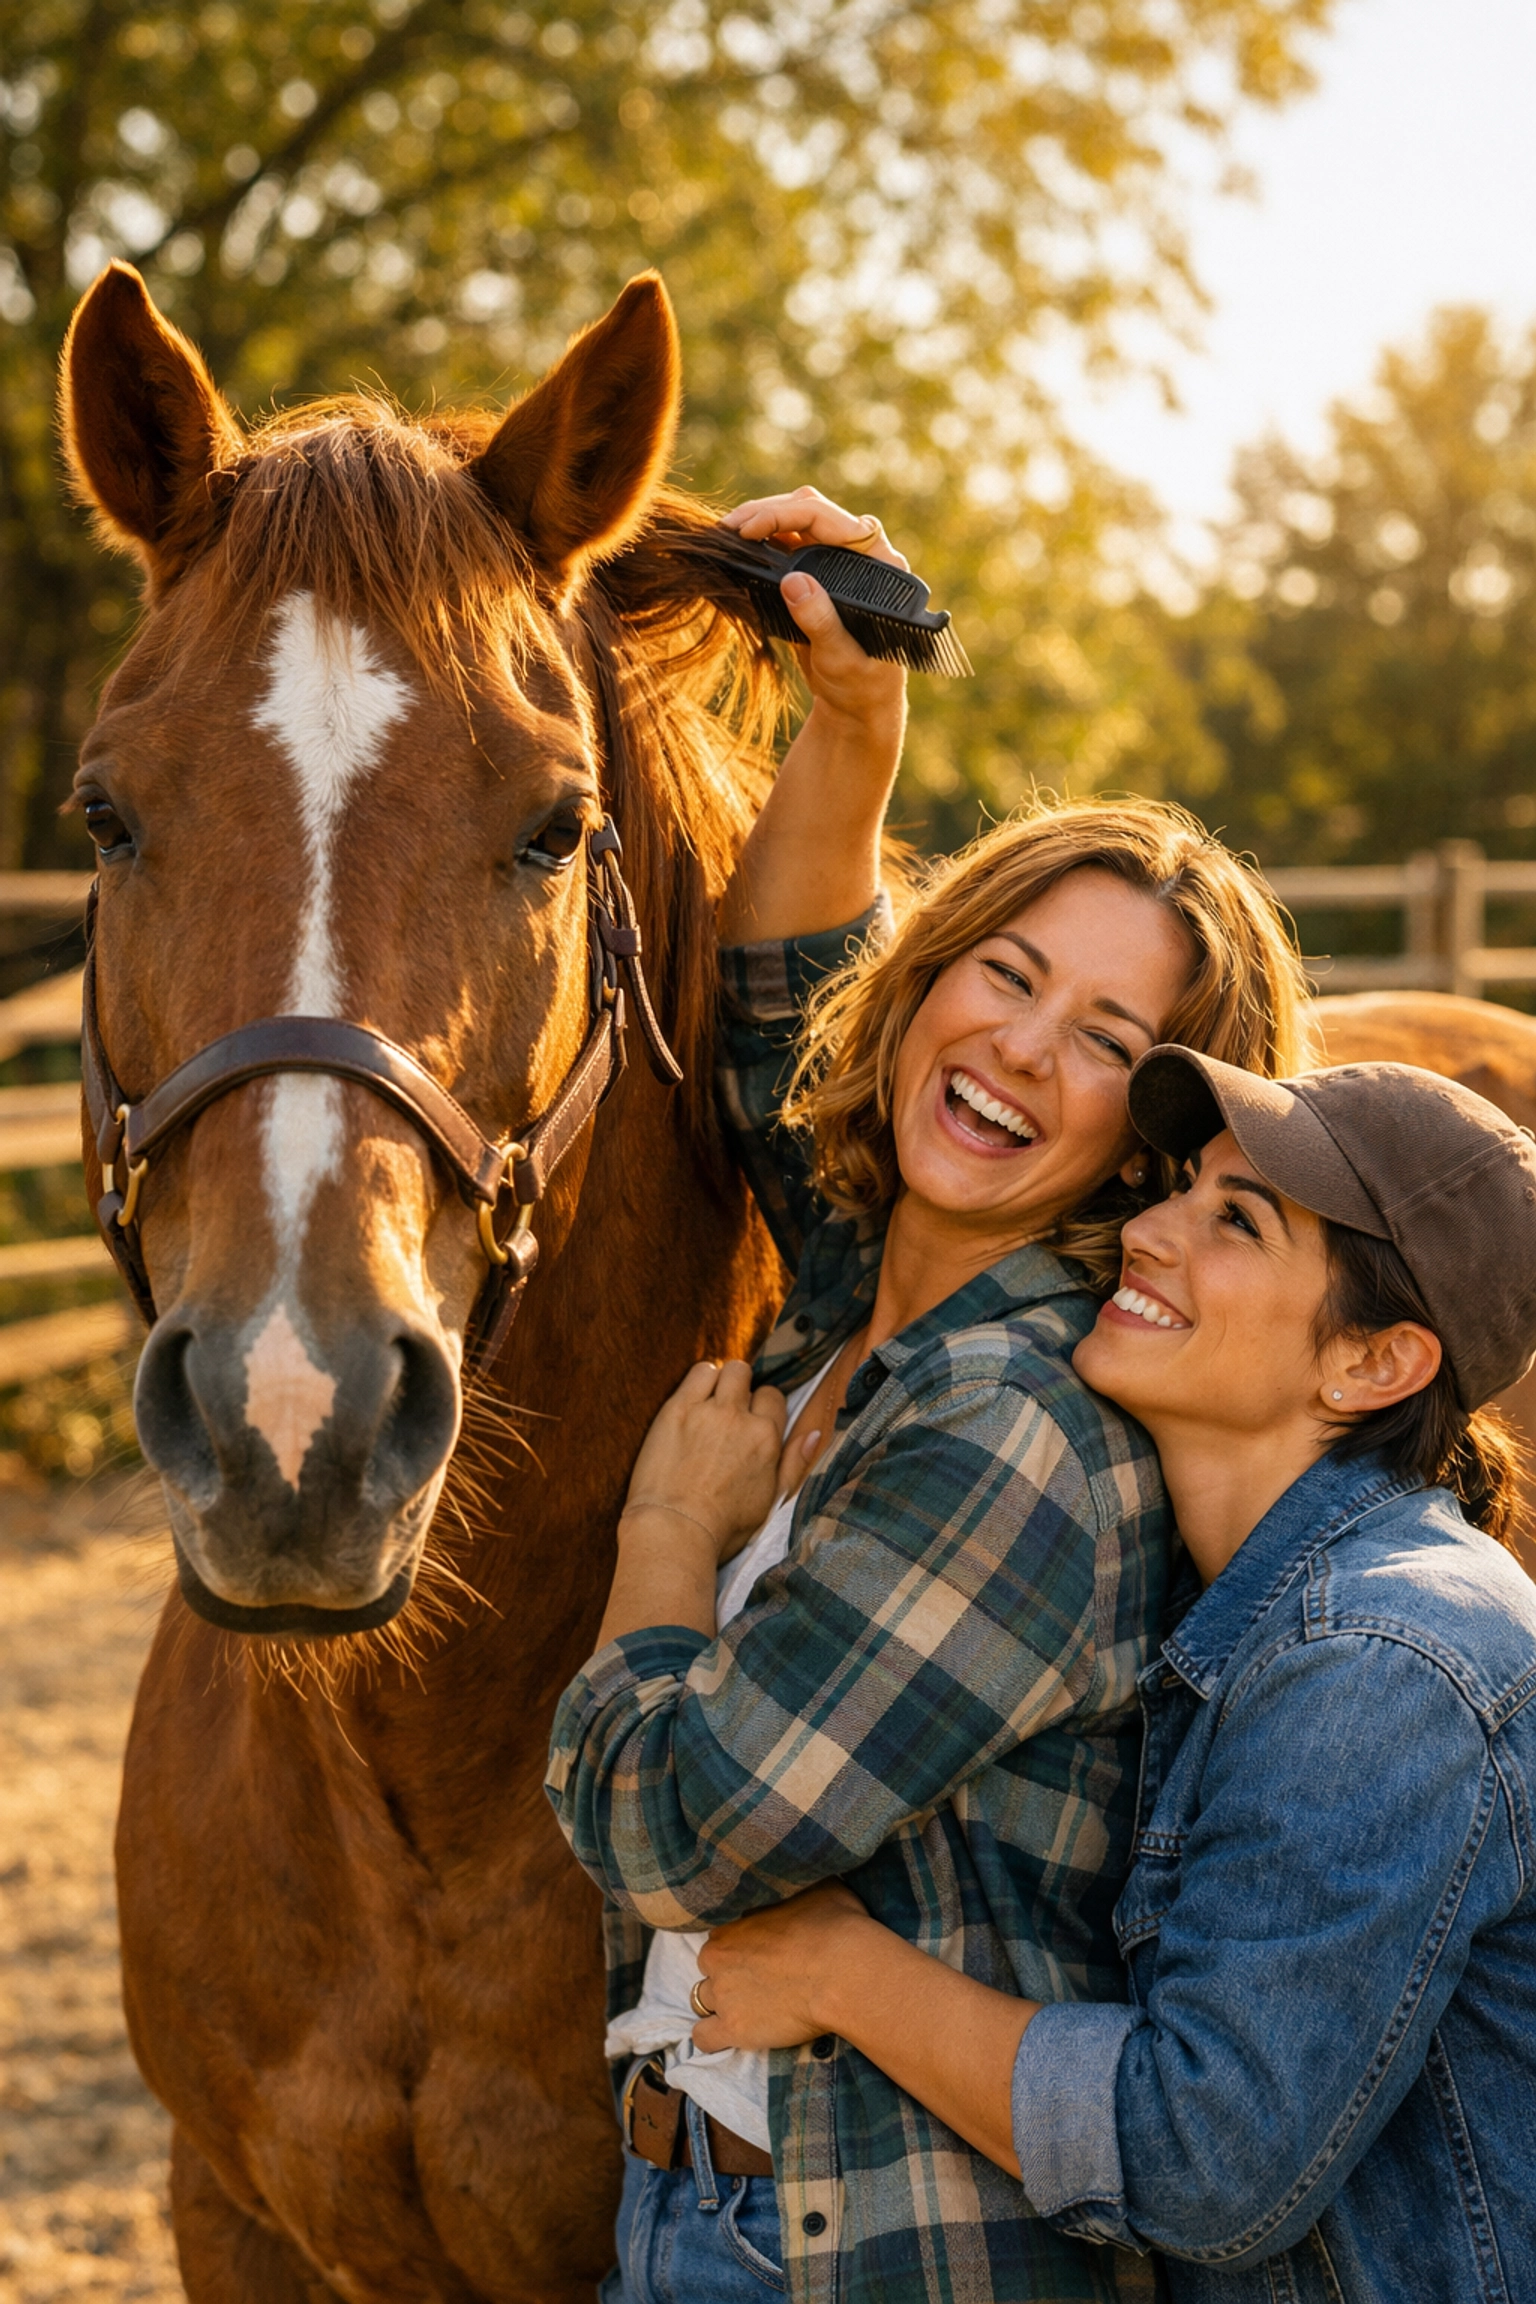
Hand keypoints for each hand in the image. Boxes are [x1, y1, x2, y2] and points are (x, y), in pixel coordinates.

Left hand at [622, 1359, 786, 1565]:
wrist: (676, 1530)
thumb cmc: (723, 1526)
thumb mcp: (771, 1501)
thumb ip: (794, 1464)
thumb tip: (814, 1434)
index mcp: (766, 1438)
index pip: (774, 1397)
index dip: (762, 1407)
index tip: (749, 1420)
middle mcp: (740, 1418)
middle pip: (746, 1375)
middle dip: (740, 1388)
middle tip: (726, 1410)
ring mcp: (708, 1410)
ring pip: (725, 1369)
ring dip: (719, 1380)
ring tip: (708, 1403)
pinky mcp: (678, 1408)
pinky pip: (697, 1373)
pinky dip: (697, 1381)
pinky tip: (691, 1402)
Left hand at [692, 1883, 870, 2050]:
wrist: (843, 1971)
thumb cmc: (835, 1926)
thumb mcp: (816, 1888)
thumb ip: (793, 1889)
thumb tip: (800, 1881)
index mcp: (732, 1924)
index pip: (721, 1937)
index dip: (740, 1947)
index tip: (762, 1955)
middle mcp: (718, 1957)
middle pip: (710, 1967)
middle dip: (729, 1974)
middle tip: (760, 1981)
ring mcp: (723, 1994)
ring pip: (702, 2000)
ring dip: (722, 2004)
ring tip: (752, 2009)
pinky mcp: (733, 2029)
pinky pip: (704, 2037)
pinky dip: (713, 2036)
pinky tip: (733, 2033)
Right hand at [722, 485, 906, 738]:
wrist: (855, 705)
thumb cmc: (862, 686)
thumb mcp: (843, 660)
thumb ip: (822, 622)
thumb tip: (793, 581)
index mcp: (880, 566)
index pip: (832, 521)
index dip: (788, 516)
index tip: (750, 530)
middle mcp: (860, 553)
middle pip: (811, 510)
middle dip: (767, 512)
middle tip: (726, 529)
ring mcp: (837, 560)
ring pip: (796, 520)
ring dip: (760, 522)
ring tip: (724, 536)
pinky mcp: (816, 572)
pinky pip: (787, 544)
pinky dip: (761, 543)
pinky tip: (736, 550)